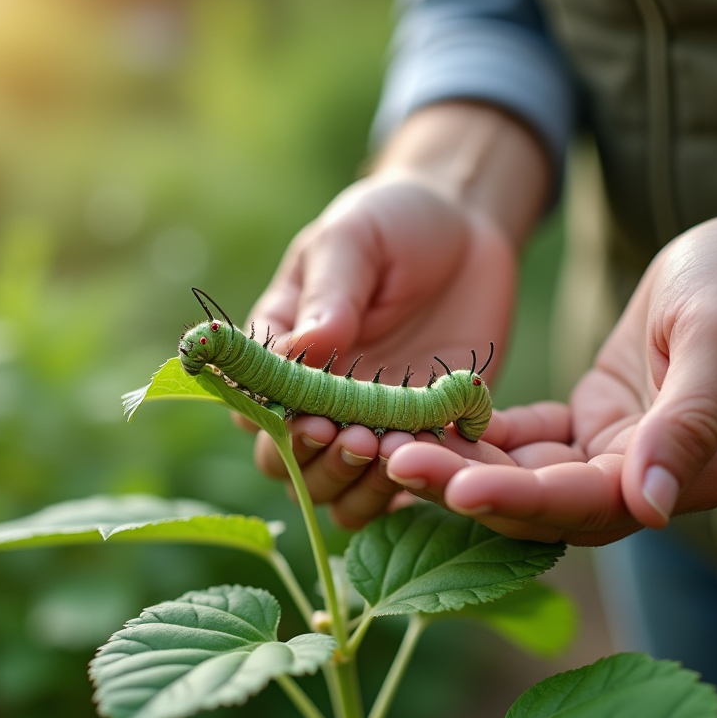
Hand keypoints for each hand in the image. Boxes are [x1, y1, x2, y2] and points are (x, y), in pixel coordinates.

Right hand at [247, 174, 518, 527]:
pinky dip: (410, 487)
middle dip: (313, 462)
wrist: (466, 229)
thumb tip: (296, 351)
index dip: (269, 426)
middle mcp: (315, 401)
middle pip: (286, 466)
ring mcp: (367, 425)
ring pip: (337, 493)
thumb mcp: (353, 243)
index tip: (307, 415)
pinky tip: (434, 455)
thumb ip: (328, 296)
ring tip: (391, 447)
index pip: (250, 411)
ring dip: (356, 484)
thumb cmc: (391, 224)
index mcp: (280, 356)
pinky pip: (402, 488)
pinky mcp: (421, 438)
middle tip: (355, 436)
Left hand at [384, 212, 716, 544]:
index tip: (456, 486)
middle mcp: (642, 479)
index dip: (520, 498)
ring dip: (457, 462)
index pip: (589, 501)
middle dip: (464, 485)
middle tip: (391, 459)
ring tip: (388, 439)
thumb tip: (651, 507)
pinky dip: (475, 432)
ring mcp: (610, 454)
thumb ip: (688, 425)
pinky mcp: (587, 425)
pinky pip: (522, 440)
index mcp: (689, 474)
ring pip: (520, 476)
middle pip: (539, 501)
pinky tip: (422, 418)